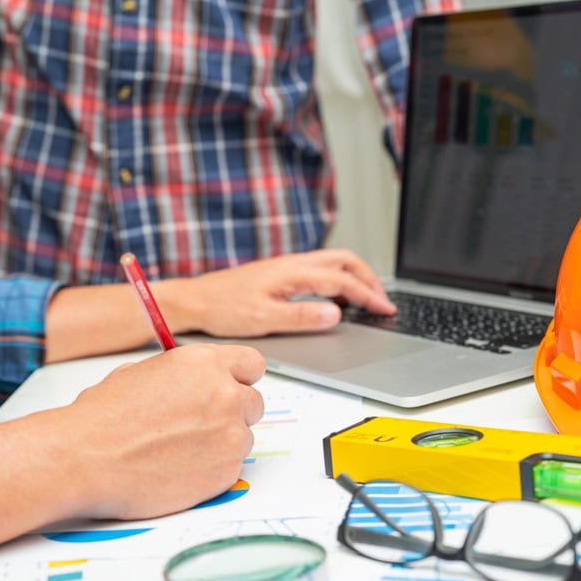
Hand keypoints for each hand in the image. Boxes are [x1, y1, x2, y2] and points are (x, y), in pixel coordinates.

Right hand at [59, 344, 265, 518]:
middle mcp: (225, 395)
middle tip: (198, 425)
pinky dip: (211, 470)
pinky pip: (231, 468)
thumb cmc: (103, 418)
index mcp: (205, 363)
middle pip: (253, 403)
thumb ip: (185, 375)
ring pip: (243, 438)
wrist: (85, 460)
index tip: (231, 388)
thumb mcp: (143, 372)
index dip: (239, 378)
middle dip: (231, 413)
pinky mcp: (226, 473)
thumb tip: (198, 382)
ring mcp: (230, 436)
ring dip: (221, 443)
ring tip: (178, 450)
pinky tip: (177, 468)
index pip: (252, 364)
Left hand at [173, 249, 396, 336]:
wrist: (195, 300)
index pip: (342, 280)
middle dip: (369, 279)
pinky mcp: (280, 272)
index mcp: (292, 273)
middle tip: (383, 301)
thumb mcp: (264, 320)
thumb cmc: (223, 310)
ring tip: (367, 300)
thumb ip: (302, 317)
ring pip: (334, 261)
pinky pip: (320, 268)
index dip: (368, 295)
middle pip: (345, 260)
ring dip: (355, 276)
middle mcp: (292, 264)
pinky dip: (338, 279)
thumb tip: (335, 314)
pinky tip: (336, 299)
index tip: (385, 310)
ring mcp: (287, 266)